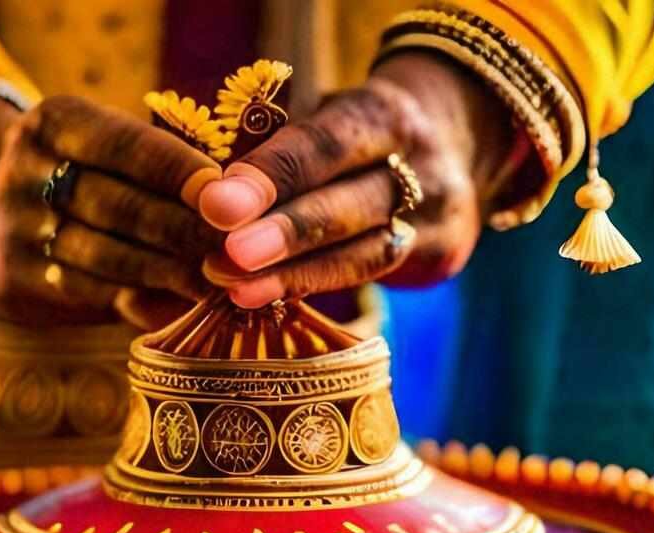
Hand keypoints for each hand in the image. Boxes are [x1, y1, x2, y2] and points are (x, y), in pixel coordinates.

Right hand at [0, 92, 224, 326]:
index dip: (178, 171)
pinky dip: (142, 300)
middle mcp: (21, 174)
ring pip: (105, 255)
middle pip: (116, 205)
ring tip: (220, 281)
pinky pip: (91, 292)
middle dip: (183, 229)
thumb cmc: (89, 170)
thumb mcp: (108, 143)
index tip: (230, 196)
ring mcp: (15, 230)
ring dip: (169, 271)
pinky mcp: (19, 279)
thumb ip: (161, 164)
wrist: (1, 211)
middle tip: (238, 249)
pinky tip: (183, 303)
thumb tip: (231, 202)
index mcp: (49, 123)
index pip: (122, 145)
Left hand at [198, 52, 523, 307]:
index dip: (270, 175)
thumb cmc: (349, 137)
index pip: (323, 144)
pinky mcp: (442, 249)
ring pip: (365, 250)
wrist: (448, 143)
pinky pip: (372, 275)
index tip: (216, 204)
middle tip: (226, 256)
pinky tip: (268, 297)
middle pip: (350, 202)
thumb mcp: (321, 119)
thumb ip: (273, 150)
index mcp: (381, 112)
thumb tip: (205, 195)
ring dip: (296, 274)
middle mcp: (419, 159)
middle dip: (284, 233)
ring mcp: (437, 209)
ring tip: (238, 290)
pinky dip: (316, 286)